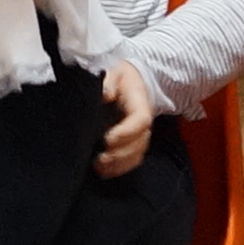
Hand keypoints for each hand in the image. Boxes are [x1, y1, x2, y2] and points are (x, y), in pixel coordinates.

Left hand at [94, 55, 157, 180]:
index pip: (140, 121)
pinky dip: (120, 168)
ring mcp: (141, 135)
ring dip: (119, 164)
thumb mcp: (115, 72)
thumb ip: (109, 82)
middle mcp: (144, 123)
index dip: (126, 132)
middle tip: (99, 159)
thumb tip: (105, 95)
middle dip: (120, 154)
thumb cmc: (121, 78)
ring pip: (136, 154)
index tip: (107, 139)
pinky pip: (133, 160)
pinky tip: (105, 172)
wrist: (133, 83)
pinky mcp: (134, 143)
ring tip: (99, 167)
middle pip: (139, 142)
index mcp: (141, 104)